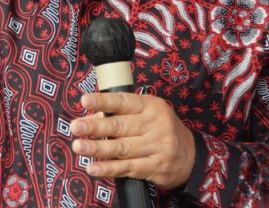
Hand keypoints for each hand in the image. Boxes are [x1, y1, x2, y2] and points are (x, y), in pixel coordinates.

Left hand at [70, 92, 195, 189]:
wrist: (191, 155)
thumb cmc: (162, 129)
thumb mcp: (149, 112)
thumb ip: (123, 113)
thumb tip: (91, 115)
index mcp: (151, 106)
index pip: (124, 101)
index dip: (103, 101)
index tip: (85, 100)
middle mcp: (155, 125)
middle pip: (121, 126)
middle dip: (95, 127)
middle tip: (76, 126)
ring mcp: (156, 147)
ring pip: (122, 148)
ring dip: (97, 149)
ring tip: (78, 146)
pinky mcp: (155, 167)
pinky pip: (127, 168)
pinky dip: (108, 169)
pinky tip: (93, 168)